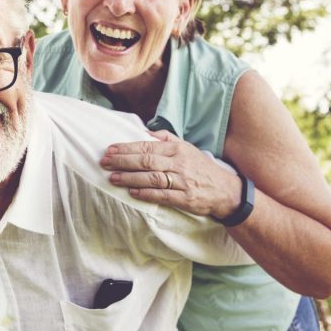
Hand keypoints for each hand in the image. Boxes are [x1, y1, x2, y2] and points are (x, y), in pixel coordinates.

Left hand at [100, 130, 241, 218]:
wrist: (225, 190)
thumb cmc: (201, 168)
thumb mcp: (187, 148)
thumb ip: (166, 139)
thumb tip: (144, 132)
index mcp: (178, 149)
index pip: (147, 146)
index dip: (127, 148)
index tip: (110, 149)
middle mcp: (179, 163)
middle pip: (146, 161)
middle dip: (123, 161)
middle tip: (105, 162)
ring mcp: (182, 181)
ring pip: (151, 178)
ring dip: (130, 178)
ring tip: (113, 178)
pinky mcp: (185, 198)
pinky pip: (162, 195)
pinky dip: (146, 194)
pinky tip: (132, 192)